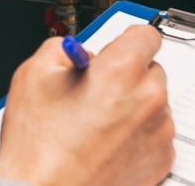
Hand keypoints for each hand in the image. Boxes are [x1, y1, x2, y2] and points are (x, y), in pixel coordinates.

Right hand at [0, 25, 175, 184]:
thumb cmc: (39, 149)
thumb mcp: (33, 75)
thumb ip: (61, 49)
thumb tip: (75, 52)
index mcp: (121, 70)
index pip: (147, 34)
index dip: (126, 39)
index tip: (117, 47)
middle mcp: (147, 98)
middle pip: (150, 69)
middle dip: (126, 75)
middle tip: (95, 90)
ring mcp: (158, 132)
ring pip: (153, 103)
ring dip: (133, 105)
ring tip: (96, 122)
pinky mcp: (160, 159)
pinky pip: (155, 133)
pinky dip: (137, 134)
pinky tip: (106, 141)